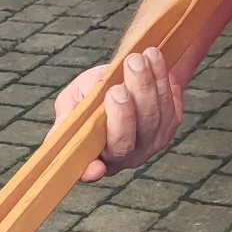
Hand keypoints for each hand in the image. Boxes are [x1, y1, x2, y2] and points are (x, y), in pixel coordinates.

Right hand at [53, 46, 183, 182]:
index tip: (95, 167)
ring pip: (152, 120)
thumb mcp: (73, 102)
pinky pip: (169, 106)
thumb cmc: (93, 93)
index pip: (91, 170)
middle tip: (116, 88)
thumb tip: (61, 133)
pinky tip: (153, 59)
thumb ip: (66, 118)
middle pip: (125, 143)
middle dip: (123, 114)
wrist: (123, 77)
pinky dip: (161, 79)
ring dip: (145, 87)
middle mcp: (122, 158)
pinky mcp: (169, 127)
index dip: (91, 172)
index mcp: (92, 156)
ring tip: (137, 59)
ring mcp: (149, 145)